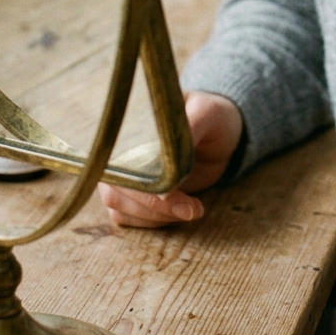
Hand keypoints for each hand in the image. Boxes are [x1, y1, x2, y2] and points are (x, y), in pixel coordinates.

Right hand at [98, 91, 242, 227]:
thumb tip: (169, 157)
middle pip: (114, 186)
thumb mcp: (208, 113)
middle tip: (189, 209)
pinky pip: (124, 216)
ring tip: (191, 209)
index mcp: (130, 123)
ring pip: (117, 205)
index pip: (116, 155)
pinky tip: (180, 213)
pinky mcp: (131, 194)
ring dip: (154, 216)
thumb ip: (191, 127)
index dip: (138, 178)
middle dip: (152, 205)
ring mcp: (122, 172)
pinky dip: (151, 221)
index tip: (170, 191)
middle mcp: (117, 148)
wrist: (222, 138)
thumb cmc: (212, 118)